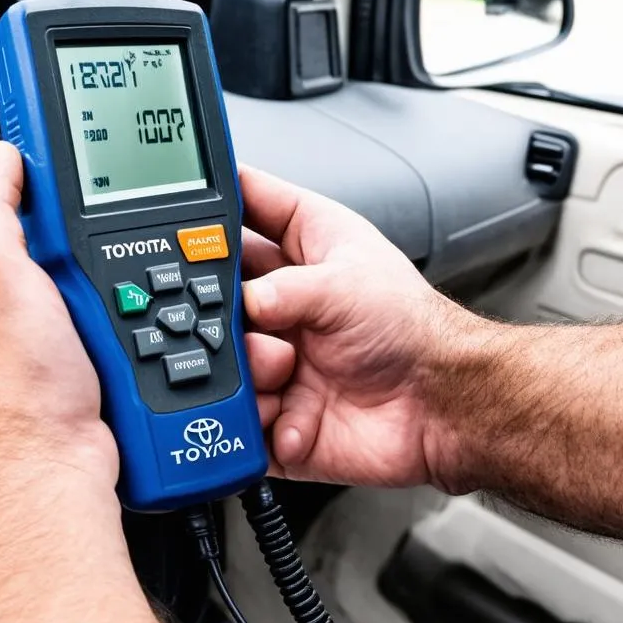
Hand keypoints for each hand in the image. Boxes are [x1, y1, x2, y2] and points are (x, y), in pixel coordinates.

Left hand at [0, 141, 116, 483]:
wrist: (52, 481)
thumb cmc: (20, 397)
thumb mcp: (1, 280)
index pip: (1, 244)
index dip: (38, 227)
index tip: (67, 216)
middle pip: (43, 284)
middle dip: (76, 278)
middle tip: (99, 287)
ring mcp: (22, 379)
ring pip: (73, 325)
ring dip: (99, 318)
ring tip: (113, 327)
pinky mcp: (60, 407)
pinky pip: (92, 362)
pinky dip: (110, 356)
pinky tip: (119, 359)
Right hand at [241, 166, 480, 490]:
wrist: (442, 409)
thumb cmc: (416, 331)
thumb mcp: (346, 285)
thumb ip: (285, 289)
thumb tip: (241, 304)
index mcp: (303, 249)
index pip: (247, 207)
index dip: (215, 201)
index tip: (179, 203)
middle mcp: (285, 301)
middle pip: (218, 290)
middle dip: (217, 308)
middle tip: (232, 315)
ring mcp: (278, 356)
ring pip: (222, 357)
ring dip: (248, 367)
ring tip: (283, 369)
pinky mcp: (277, 411)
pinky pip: (240, 418)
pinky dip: (262, 420)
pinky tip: (295, 415)